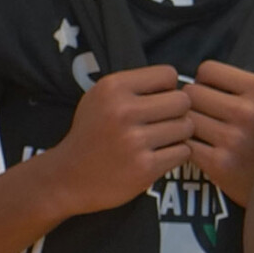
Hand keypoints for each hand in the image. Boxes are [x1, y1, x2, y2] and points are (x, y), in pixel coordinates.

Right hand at [42, 66, 194, 216]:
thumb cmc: (92, 134)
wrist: (66, 178)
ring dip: (179, 135)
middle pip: (183, 101)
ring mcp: (134, 141)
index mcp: (113, 88)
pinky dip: (176, 154)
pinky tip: (157, 156)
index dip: (167, 88)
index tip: (156, 101)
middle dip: (178, 112)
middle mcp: (123, 111)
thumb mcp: (101, 98)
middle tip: (163, 123)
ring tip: (159, 140)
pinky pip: (184, 151)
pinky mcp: (145, 167)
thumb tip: (179, 83)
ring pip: (187, 127)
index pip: (168, 75)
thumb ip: (136, 86)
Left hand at [187, 61, 253, 206]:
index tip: (210, 92)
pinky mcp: (218, 162)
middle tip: (201, 113)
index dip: (206, 81)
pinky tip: (197, 148)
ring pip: (184, 118)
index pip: (208, 70)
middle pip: (191, 93)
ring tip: (198, 131)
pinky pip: (185, 143)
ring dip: (187, 125)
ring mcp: (232, 138)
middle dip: (193, 103)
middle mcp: (247, 111)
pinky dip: (187, 145)